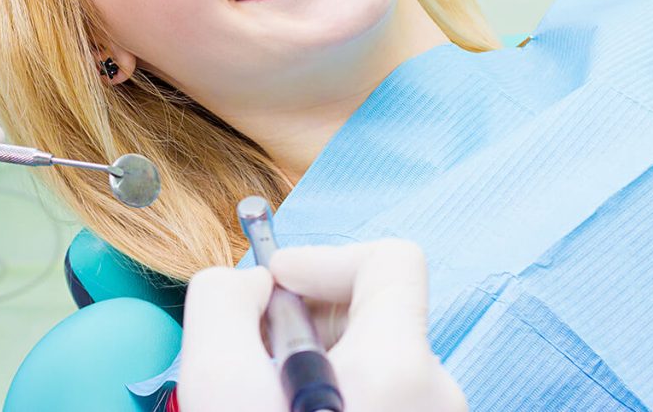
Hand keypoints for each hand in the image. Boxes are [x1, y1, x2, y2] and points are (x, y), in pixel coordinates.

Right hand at [178, 240, 465, 411]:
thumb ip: (225, 298)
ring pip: (369, 356)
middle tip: (260, 351)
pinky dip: (333, 388)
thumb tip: (252, 281)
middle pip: (371, 308)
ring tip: (271, 395)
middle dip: (308, 313)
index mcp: (402, 367)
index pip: (392, 258)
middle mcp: (435, 393)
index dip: (323, 256)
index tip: (278, 284)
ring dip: (313, 357)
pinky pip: (377, 391)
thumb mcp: (217, 381)